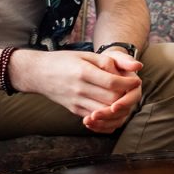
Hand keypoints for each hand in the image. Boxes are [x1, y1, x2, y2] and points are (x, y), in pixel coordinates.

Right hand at [13, 49, 141, 118]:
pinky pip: (95, 119)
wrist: (38, 73)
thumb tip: (134, 68)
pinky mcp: (74, 110)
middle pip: (111, 99)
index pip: (112, 83)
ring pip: (105, 111)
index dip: (128, 83)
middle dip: (126, 96)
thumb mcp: (85, 55)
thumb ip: (107, 61)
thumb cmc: (63, 61)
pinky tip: (113, 108)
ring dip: (119, 108)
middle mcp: (80, 89)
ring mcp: (76, 102)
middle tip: (132, 90)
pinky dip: (107, 116)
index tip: (135, 80)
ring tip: (124, 99)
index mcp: (83, 72)